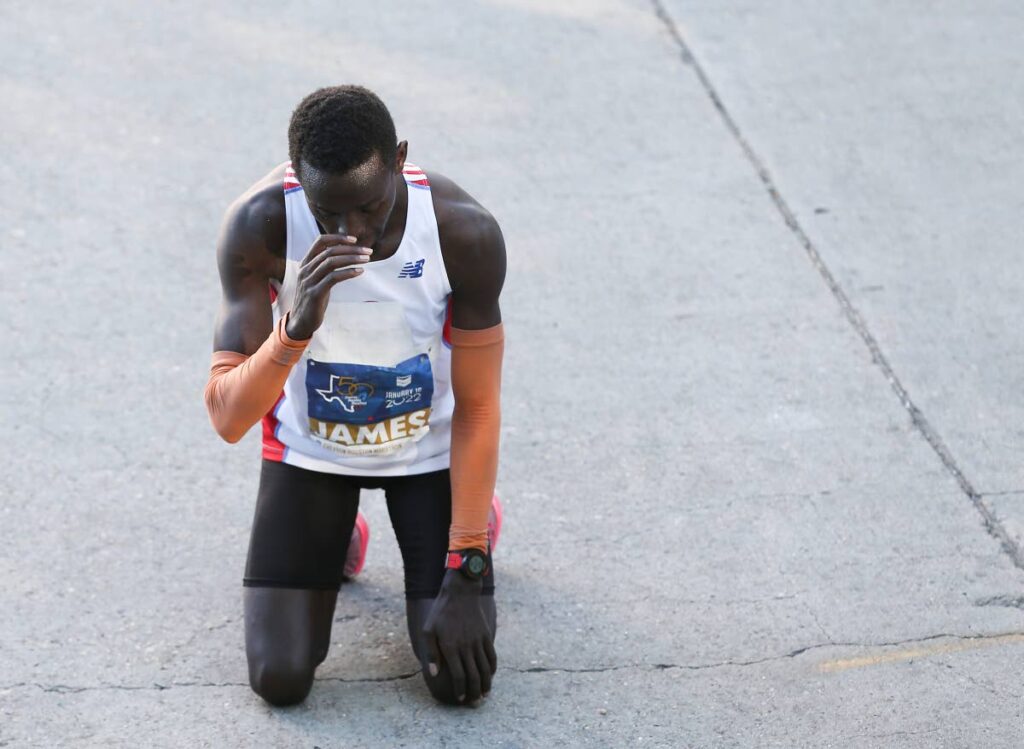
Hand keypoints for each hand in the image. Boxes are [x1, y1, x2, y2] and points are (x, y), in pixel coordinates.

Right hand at [285, 235, 371, 339]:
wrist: (301, 322)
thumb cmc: (313, 299)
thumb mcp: (317, 279)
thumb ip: (326, 267)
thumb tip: (345, 255)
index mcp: (305, 263)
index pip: (320, 241)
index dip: (337, 238)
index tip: (354, 239)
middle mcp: (305, 270)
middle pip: (329, 251)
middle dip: (351, 249)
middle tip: (368, 251)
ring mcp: (309, 281)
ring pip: (331, 262)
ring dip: (352, 259)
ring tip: (366, 260)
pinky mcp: (315, 293)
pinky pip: (333, 278)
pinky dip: (348, 272)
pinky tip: (360, 271)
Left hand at [422, 569, 496, 703]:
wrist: (461, 592)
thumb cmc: (441, 612)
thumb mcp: (428, 630)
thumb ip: (431, 653)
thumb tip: (434, 673)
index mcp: (451, 647)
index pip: (459, 675)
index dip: (460, 690)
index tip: (460, 699)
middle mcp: (466, 646)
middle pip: (474, 676)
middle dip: (474, 692)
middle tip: (474, 703)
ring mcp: (478, 641)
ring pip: (485, 668)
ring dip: (486, 684)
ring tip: (484, 695)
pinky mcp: (486, 635)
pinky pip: (492, 656)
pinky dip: (493, 668)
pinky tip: (490, 675)